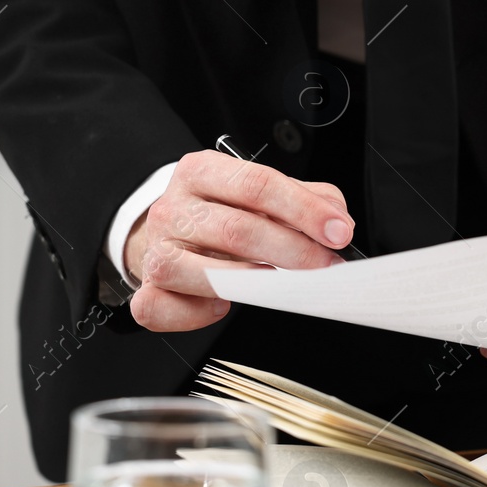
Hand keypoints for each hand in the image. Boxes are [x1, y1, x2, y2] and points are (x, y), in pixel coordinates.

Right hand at [126, 150, 353, 331]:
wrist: (170, 229)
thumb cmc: (222, 211)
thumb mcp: (261, 192)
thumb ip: (306, 198)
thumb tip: (337, 219)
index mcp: (201, 172)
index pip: (257, 184)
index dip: (304, 210)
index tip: (339, 232)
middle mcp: (173, 207)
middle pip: (237, 229)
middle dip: (293, 251)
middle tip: (327, 266)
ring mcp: (156, 248)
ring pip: (199, 272)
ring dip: (250, 283)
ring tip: (282, 285)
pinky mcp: (147, 287)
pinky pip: (159, 307)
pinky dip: (195, 315)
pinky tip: (222, 306)